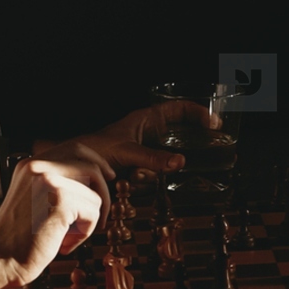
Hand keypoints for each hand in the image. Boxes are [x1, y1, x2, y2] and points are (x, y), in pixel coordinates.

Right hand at [0, 153, 105, 288]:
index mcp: (29, 164)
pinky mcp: (60, 200)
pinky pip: (93, 213)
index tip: (106, 177)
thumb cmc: (16, 239)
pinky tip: (64, 244)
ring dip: (88, 221)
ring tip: (67, 237)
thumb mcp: (32, 201)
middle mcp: (38, 166)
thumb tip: (93, 180)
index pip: (74, 150)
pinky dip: (84, 233)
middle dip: (102, 188)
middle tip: (103, 212)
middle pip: (90, 164)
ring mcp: (49, 181)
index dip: (95, 162)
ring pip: (95, 194)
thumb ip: (54, 187)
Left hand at [32, 98, 219, 185]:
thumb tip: (179, 162)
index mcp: (146, 118)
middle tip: (208, 146)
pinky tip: (136, 179)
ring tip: (148, 171)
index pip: (179, 108)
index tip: (213, 124)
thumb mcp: (128, 151)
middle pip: (178, 132)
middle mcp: (147, 131)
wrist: (75, 167)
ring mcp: (143, 149)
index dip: (198, 113)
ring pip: (166, 156)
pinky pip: (154, 171)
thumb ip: (153, 158)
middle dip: (188, 142)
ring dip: (161, 166)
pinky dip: (149, 177)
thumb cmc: (95, 149)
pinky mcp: (138, 166)